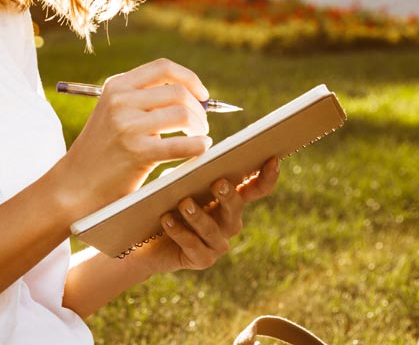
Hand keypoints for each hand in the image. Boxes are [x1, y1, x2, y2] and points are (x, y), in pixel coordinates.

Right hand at [52, 59, 213, 219]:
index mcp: (116, 86)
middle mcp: (120, 101)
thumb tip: (193, 95)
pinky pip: (181, 145)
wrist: (76, 184)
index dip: (190, 79)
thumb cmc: (102, 149)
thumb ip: (142, 98)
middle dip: (198, 108)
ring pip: (182, 114)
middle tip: (202, 125)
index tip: (202, 95)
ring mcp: (127, 126)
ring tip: (199, 137)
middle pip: (178, 92)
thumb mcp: (113, 112)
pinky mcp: (136, 152)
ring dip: (199, 127)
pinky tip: (201, 149)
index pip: (163, 68)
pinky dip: (198, 146)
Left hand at [135, 156, 280, 276]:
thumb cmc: (166, 204)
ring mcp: (217, 244)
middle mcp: (229, 223)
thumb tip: (196, 161)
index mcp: (229, 201)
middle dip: (228, 195)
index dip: (266, 177)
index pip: (254, 188)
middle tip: (218, 183)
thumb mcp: (178, 184)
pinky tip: (166, 219)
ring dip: (198, 216)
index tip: (272, 159)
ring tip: (184, 203)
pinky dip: (179, 231)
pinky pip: (192, 245)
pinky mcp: (202, 260)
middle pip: (236, 208)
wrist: (146, 241)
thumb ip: (190, 173)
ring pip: (212, 229)